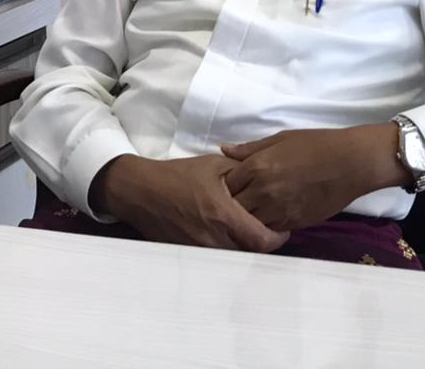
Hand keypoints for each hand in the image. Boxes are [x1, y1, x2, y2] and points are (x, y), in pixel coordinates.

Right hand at [90, 154, 288, 252]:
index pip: (260, 240)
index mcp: (222, 214)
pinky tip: (229, 237)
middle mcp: (212, 237)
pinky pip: (217, 259)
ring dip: (245, 248)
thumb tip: (267, 177)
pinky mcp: (189, 254)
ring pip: (234, 258)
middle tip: (270, 230)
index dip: (277, 238)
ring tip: (250, 233)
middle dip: (262, 244)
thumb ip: (243, 172)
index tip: (282, 229)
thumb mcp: (215, 165)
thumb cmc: (179, 175)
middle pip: (250, 254)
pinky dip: (227, 250)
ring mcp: (199, 250)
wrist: (142, 192)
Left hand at [221, 124, 411, 231]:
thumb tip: (224, 149)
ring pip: (249, 224)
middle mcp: (263, 191)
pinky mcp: (293, 223)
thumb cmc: (316, 144)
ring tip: (249, 213)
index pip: (225, 185)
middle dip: (230, 206)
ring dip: (246, 220)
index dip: (223, 187)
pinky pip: (269, 230)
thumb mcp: (281, 139)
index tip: (227, 185)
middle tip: (234, 202)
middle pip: (233, 208)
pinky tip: (268, 218)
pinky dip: (265, 226)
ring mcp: (278, 210)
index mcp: (257, 166)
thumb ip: (250, 148)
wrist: (350, 163)